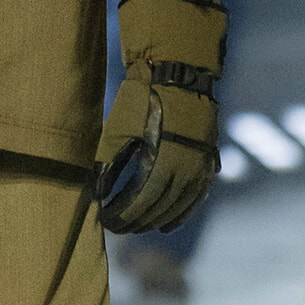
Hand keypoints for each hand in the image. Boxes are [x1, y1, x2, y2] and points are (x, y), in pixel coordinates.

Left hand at [93, 73, 218, 232]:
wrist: (178, 77)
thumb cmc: (142, 101)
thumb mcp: (118, 130)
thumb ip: (108, 164)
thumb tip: (98, 195)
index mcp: (162, 163)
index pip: (140, 203)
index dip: (122, 215)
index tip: (105, 221)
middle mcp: (185, 171)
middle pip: (158, 209)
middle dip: (135, 221)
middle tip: (116, 228)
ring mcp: (199, 169)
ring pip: (177, 208)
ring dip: (154, 221)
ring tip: (136, 227)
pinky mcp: (206, 164)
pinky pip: (195, 199)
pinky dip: (180, 215)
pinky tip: (166, 226)